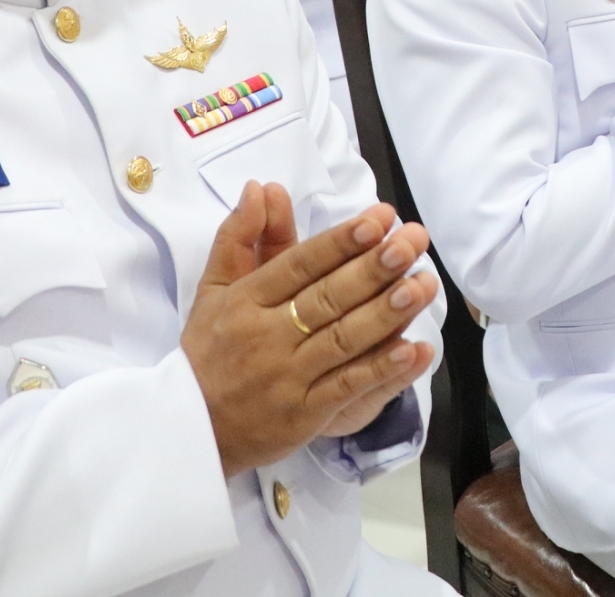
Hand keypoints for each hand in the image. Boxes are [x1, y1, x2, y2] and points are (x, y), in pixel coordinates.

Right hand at [180, 183, 437, 478]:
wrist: (191, 428)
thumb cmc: (209, 351)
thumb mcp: (213, 289)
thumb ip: (238, 236)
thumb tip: (260, 187)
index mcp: (246, 301)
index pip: (299, 265)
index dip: (340, 242)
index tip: (377, 219)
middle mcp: (268, 336)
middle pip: (327, 298)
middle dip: (374, 268)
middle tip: (412, 242)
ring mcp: (289, 377)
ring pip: (343, 339)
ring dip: (387, 312)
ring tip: (423, 284)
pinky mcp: (305, 414)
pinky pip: (348, 387)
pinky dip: (381, 369)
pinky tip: (413, 349)